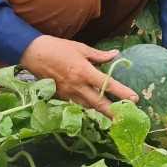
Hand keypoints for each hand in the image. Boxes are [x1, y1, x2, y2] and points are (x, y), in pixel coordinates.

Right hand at [19, 35, 137, 117]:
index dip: (122, 93)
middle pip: (99, 103)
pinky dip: (86, 106)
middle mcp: (77, 85)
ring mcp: (68, 93)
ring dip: (101, 112)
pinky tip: (94, 107)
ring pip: (88, 106)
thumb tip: (116, 55)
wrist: (32, 54)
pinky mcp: (60, 96)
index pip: (107, 84)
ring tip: (114, 116)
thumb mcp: (80, 48)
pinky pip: (77, 104)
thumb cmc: (57, 47)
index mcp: (84, 71)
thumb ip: (99, 55)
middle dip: (113, 112)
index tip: (134, 99)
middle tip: (126, 118)